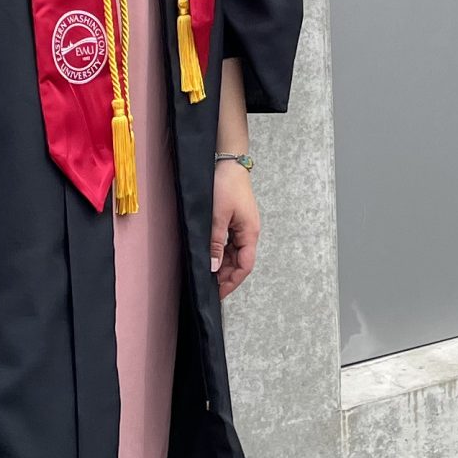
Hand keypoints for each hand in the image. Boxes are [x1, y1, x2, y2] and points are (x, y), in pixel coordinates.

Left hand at [209, 161, 259, 299]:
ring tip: (207, 273)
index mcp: (250, 233)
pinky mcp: (236, 222)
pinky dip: (221, 253)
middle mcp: (249, 233)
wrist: (229, 164)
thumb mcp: (218, 216)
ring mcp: (243, 227)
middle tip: (208, 286)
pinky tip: (210, 256)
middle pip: (240, 262)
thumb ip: (215, 243)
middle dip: (225, 276)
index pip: (245, 266)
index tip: (218, 293)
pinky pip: (230, 244)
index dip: (232, 282)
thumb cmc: (226, 186)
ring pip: (234, 254)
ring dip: (222, 265)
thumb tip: (213, 267)